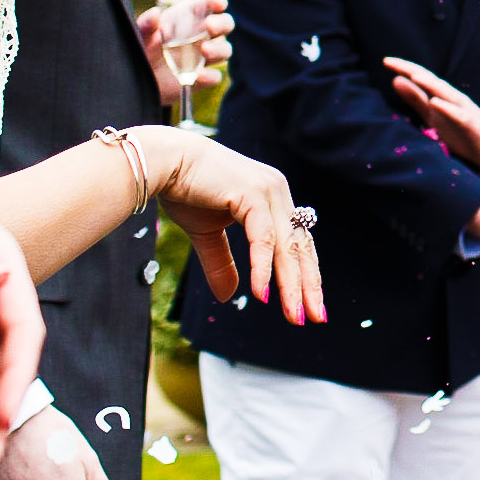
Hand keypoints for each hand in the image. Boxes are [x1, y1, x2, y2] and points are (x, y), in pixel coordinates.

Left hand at [137, 0, 233, 104]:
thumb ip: (146, 24)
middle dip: (222, 23)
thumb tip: (155, 14)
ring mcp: (204, 56)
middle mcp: (202, 34)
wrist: (139, 78)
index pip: (211, 3)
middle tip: (210, 26)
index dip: (218, 1)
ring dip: (219, 49)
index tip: (218, 3)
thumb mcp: (141, 34)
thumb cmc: (144, 47)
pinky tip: (198, 76)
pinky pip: (214, 76)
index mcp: (191, 16)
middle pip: (226, 24)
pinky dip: (210, 76)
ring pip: (225, 50)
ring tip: (205, 50)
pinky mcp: (201, 77)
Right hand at [138, 127, 326, 325]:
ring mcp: (268, 191)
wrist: (164, 161)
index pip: (297, 242)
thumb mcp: (208, 235)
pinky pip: (263, 238)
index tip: (311, 306)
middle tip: (315, 318)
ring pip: (287, 246)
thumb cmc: (185, 190)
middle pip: (300, 246)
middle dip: (308, 285)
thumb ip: (223, 264)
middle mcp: (277, 192)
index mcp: (273, 199)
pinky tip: (263, 294)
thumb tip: (229, 298)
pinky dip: (263, 267)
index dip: (305, 274)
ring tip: (295, 315)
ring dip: (291, 284)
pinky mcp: (252, 193)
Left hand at [382, 55, 479, 170]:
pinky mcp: (472, 125)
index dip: (404, 69)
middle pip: (431, 81)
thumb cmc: (460, 131)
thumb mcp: (432, 115)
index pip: (422, 78)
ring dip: (430, 84)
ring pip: (446, 94)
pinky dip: (447, 108)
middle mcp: (453, 98)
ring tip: (413, 75)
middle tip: (391, 62)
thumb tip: (395, 80)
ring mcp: (464, 110)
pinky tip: (435, 102)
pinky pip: (459, 115)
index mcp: (442, 96)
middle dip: (412, 71)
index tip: (385, 61)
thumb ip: (415, 99)